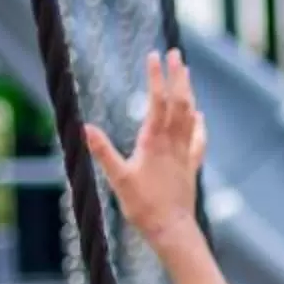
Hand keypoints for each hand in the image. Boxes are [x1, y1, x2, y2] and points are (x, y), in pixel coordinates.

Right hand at [80, 49, 208, 260]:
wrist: (172, 231)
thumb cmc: (143, 208)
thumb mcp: (118, 180)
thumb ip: (102, 152)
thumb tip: (84, 128)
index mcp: (154, 142)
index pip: (158, 101)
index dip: (156, 77)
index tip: (154, 55)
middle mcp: (173, 143)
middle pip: (180, 102)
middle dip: (177, 76)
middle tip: (175, 53)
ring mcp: (184, 154)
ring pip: (190, 116)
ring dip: (188, 93)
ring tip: (186, 74)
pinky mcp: (190, 167)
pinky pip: (198, 139)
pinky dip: (198, 124)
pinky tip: (199, 116)